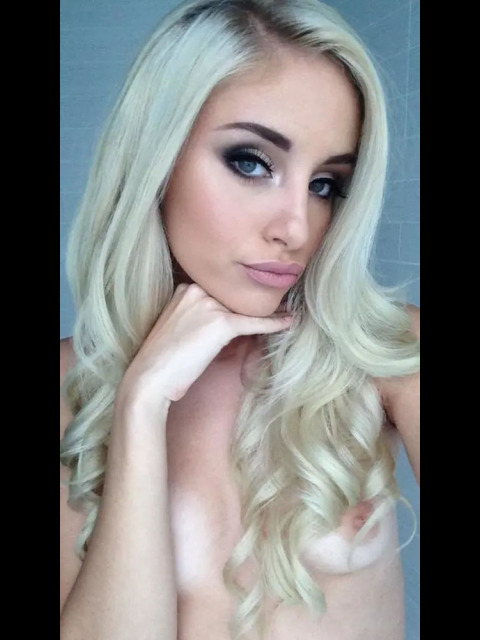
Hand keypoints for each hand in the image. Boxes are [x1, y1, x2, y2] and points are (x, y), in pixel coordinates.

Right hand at [118, 284, 291, 409]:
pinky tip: (289, 321)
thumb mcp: (177, 325)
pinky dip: (274, 323)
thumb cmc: (162, 360)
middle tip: (275, 305)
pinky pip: (254, 322)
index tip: (253, 302)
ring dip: (262, 314)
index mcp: (185, 287)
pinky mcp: (221, 324)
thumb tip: (228, 316)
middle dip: (249, 306)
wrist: (150, 379)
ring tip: (282, 314)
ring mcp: (209, 305)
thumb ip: (199, 313)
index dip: (236, 301)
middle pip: (234, 296)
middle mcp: (196, 290)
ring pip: (245, 308)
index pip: (221, 290)